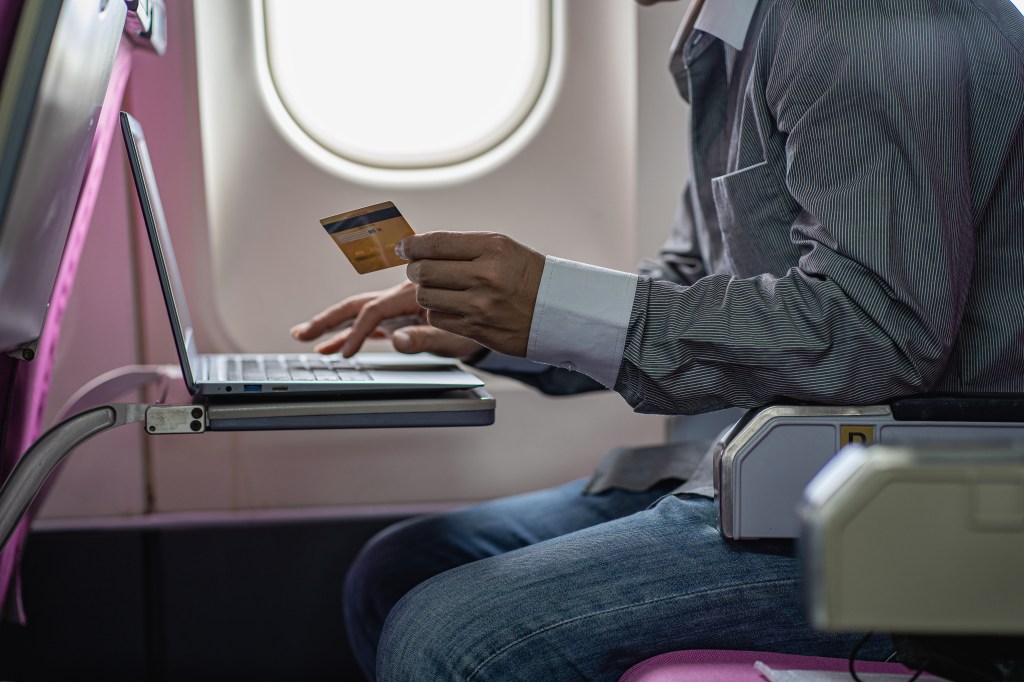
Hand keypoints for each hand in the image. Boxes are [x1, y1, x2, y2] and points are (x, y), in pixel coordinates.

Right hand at [290, 281, 483, 359]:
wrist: (494, 312)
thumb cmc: (478, 323)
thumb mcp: (456, 336)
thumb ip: (426, 337)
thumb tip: (397, 341)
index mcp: (412, 295)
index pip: (374, 311)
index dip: (356, 332)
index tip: (345, 354)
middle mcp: (402, 296)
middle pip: (357, 305)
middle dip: (328, 320)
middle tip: (300, 334)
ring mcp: (400, 306)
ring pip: (359, 311)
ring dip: (332, 324)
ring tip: (305, 336)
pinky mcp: (401, 316)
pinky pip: (370, 321)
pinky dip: (351, 332)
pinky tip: (334, 345)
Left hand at [399, 231, 544, 356]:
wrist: (558, 311)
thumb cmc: (528, 277)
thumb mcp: (503, 249)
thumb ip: (463, 247)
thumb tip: (418, 247)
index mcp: (492, 248)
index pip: (435, 243)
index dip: (412, 246)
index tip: (404, 248)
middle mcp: (485, 275)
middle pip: (425, 270)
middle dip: (415, 270)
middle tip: (419, 269)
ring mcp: (480, 304)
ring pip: (426, 296)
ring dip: (426, 292)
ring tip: (439, 289)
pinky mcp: (476, 328)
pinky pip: (437, 318)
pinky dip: (438, 312)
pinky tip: (451, 306)